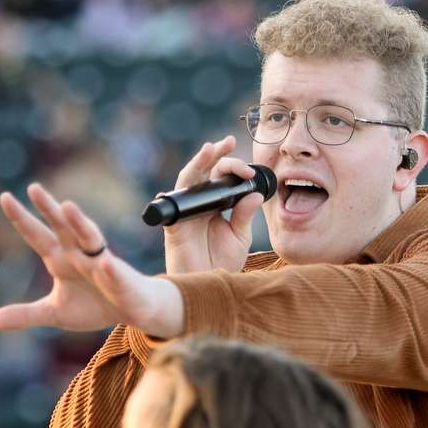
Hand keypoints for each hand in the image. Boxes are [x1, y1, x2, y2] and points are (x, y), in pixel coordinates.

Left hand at [0, 184, 185, 338]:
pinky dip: (111, 270)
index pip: (37, 235)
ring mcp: (101, 263)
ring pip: (90, 238)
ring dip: (79, 223)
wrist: (131, 311)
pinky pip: (115, 274)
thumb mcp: (55, 313)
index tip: (4, 197)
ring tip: (67, 207)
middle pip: (61, 227)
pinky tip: (106, 264)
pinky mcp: (121, 279)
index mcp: (60, 259)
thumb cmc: (94, 305)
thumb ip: (26, 314)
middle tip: (33, 188)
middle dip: (49, 209)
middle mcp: (79, 254)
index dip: (21, 218)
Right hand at [163, 135, 262, 274]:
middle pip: (205, 171)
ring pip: (188, 180)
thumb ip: (245, 215)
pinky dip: (174, 193)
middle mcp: (199, 203)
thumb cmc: (222, 263)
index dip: (235, 168)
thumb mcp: (239, 236)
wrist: (209, 286)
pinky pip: (172, 204)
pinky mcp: (174, 225)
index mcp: (216, 203)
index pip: (222, 177)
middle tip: (228, 141)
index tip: (250, 171)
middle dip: (215, 154)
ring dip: (198, 163)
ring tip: (211, 148)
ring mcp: (186, 211)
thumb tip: (254, 194)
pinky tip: (183, 181)